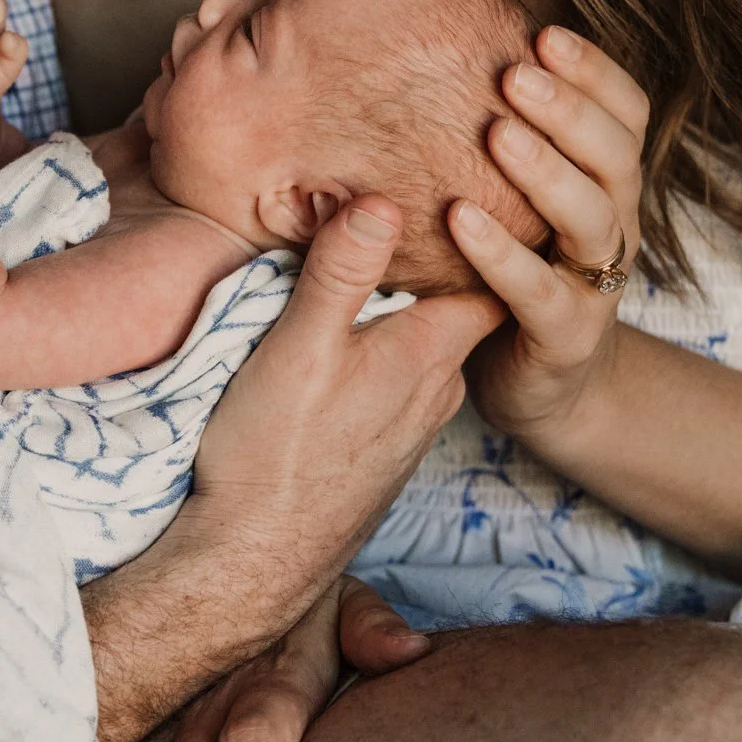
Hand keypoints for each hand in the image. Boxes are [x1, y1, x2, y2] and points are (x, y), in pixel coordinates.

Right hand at [164, 196, 503, 623]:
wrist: (254, 562)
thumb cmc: (272, 454)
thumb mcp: (299, 347)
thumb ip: (341, 272)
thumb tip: (383, 197)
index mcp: (430, 351)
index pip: (487, 269)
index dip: (482, 225)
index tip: (466, 179)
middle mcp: (438, 388)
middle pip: (457, 303)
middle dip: (441, 259)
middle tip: (416, 203)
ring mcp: (414, 424)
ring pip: (428, 344)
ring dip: (410, 307)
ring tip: (379, 260)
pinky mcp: (384, 450)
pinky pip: (402, 379)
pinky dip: (388, 348)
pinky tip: (352, 340)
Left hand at [447, 26, 649, 443]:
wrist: (542, 383)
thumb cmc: (517, 269)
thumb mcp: (518, 198)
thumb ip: (503, 135)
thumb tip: (434, 48)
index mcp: (609, 182)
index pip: (626, 112)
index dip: (594, 71)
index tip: (542, 32)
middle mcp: (615, 224)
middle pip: (616, 154)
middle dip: (568, 109)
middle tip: (514, 72)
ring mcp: (598, 283)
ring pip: (592, 218)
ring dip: (546, 170)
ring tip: (496, 133)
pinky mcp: (567, 335)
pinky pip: (541, 291)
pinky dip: (503, 254)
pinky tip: (459, 219)